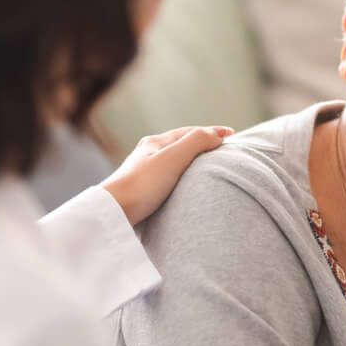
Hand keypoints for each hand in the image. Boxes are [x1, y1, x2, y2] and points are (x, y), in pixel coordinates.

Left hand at [100, 125, 232, 225]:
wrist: (113, 213)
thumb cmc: (142, 185)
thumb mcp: (173, 158)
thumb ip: (196, 142)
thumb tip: (217, 135)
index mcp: (154, 143)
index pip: (189, 132)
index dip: (211, 132)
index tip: (231, 135)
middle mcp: (147, 155)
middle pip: (180, 144)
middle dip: (201, 143)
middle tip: (221, 148)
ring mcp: (142, 173)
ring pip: (173, 161)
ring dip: (191, 160)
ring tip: (206, 166)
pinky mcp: (140, 192)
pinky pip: (167, 177)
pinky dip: (182, 175)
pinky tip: (183, 186)